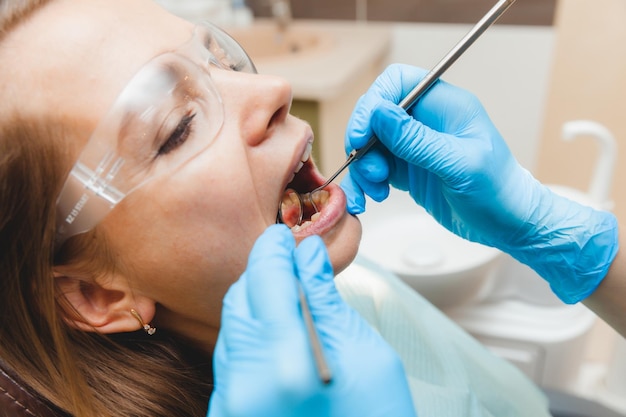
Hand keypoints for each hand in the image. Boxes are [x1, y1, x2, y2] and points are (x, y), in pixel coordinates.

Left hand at [207, 224, 415, 416]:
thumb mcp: (366, 358)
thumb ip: (326, 303)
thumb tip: (307, 258)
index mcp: (286, 363)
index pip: (265, 277)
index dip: (274, 248)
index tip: (285, 236)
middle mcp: (246, 383)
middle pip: (241, 299)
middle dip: (263, 273)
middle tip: (293, 263)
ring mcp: (232, 404)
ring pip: (232, 328)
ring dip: (257, 304)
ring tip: (291, 297)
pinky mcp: (230, 414)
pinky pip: (232, 359)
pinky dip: (253, 337)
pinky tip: (281, 335)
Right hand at [341, 64, 617, 303]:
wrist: (509, 224)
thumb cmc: (498, 191)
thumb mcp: (459, 164)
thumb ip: (416, 140)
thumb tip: (378, 113)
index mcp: (444, 106)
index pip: (396, 82)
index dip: (372, 103)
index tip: (361, 135)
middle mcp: (426, 120)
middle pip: (376, 114)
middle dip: (363, 142)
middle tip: (369, 170)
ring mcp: (414, 145)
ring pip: (370, 143)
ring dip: (363, 166)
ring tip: (375, 190)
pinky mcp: (408, 169)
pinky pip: (375, 167)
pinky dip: (366, 182)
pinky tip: (373, 197)